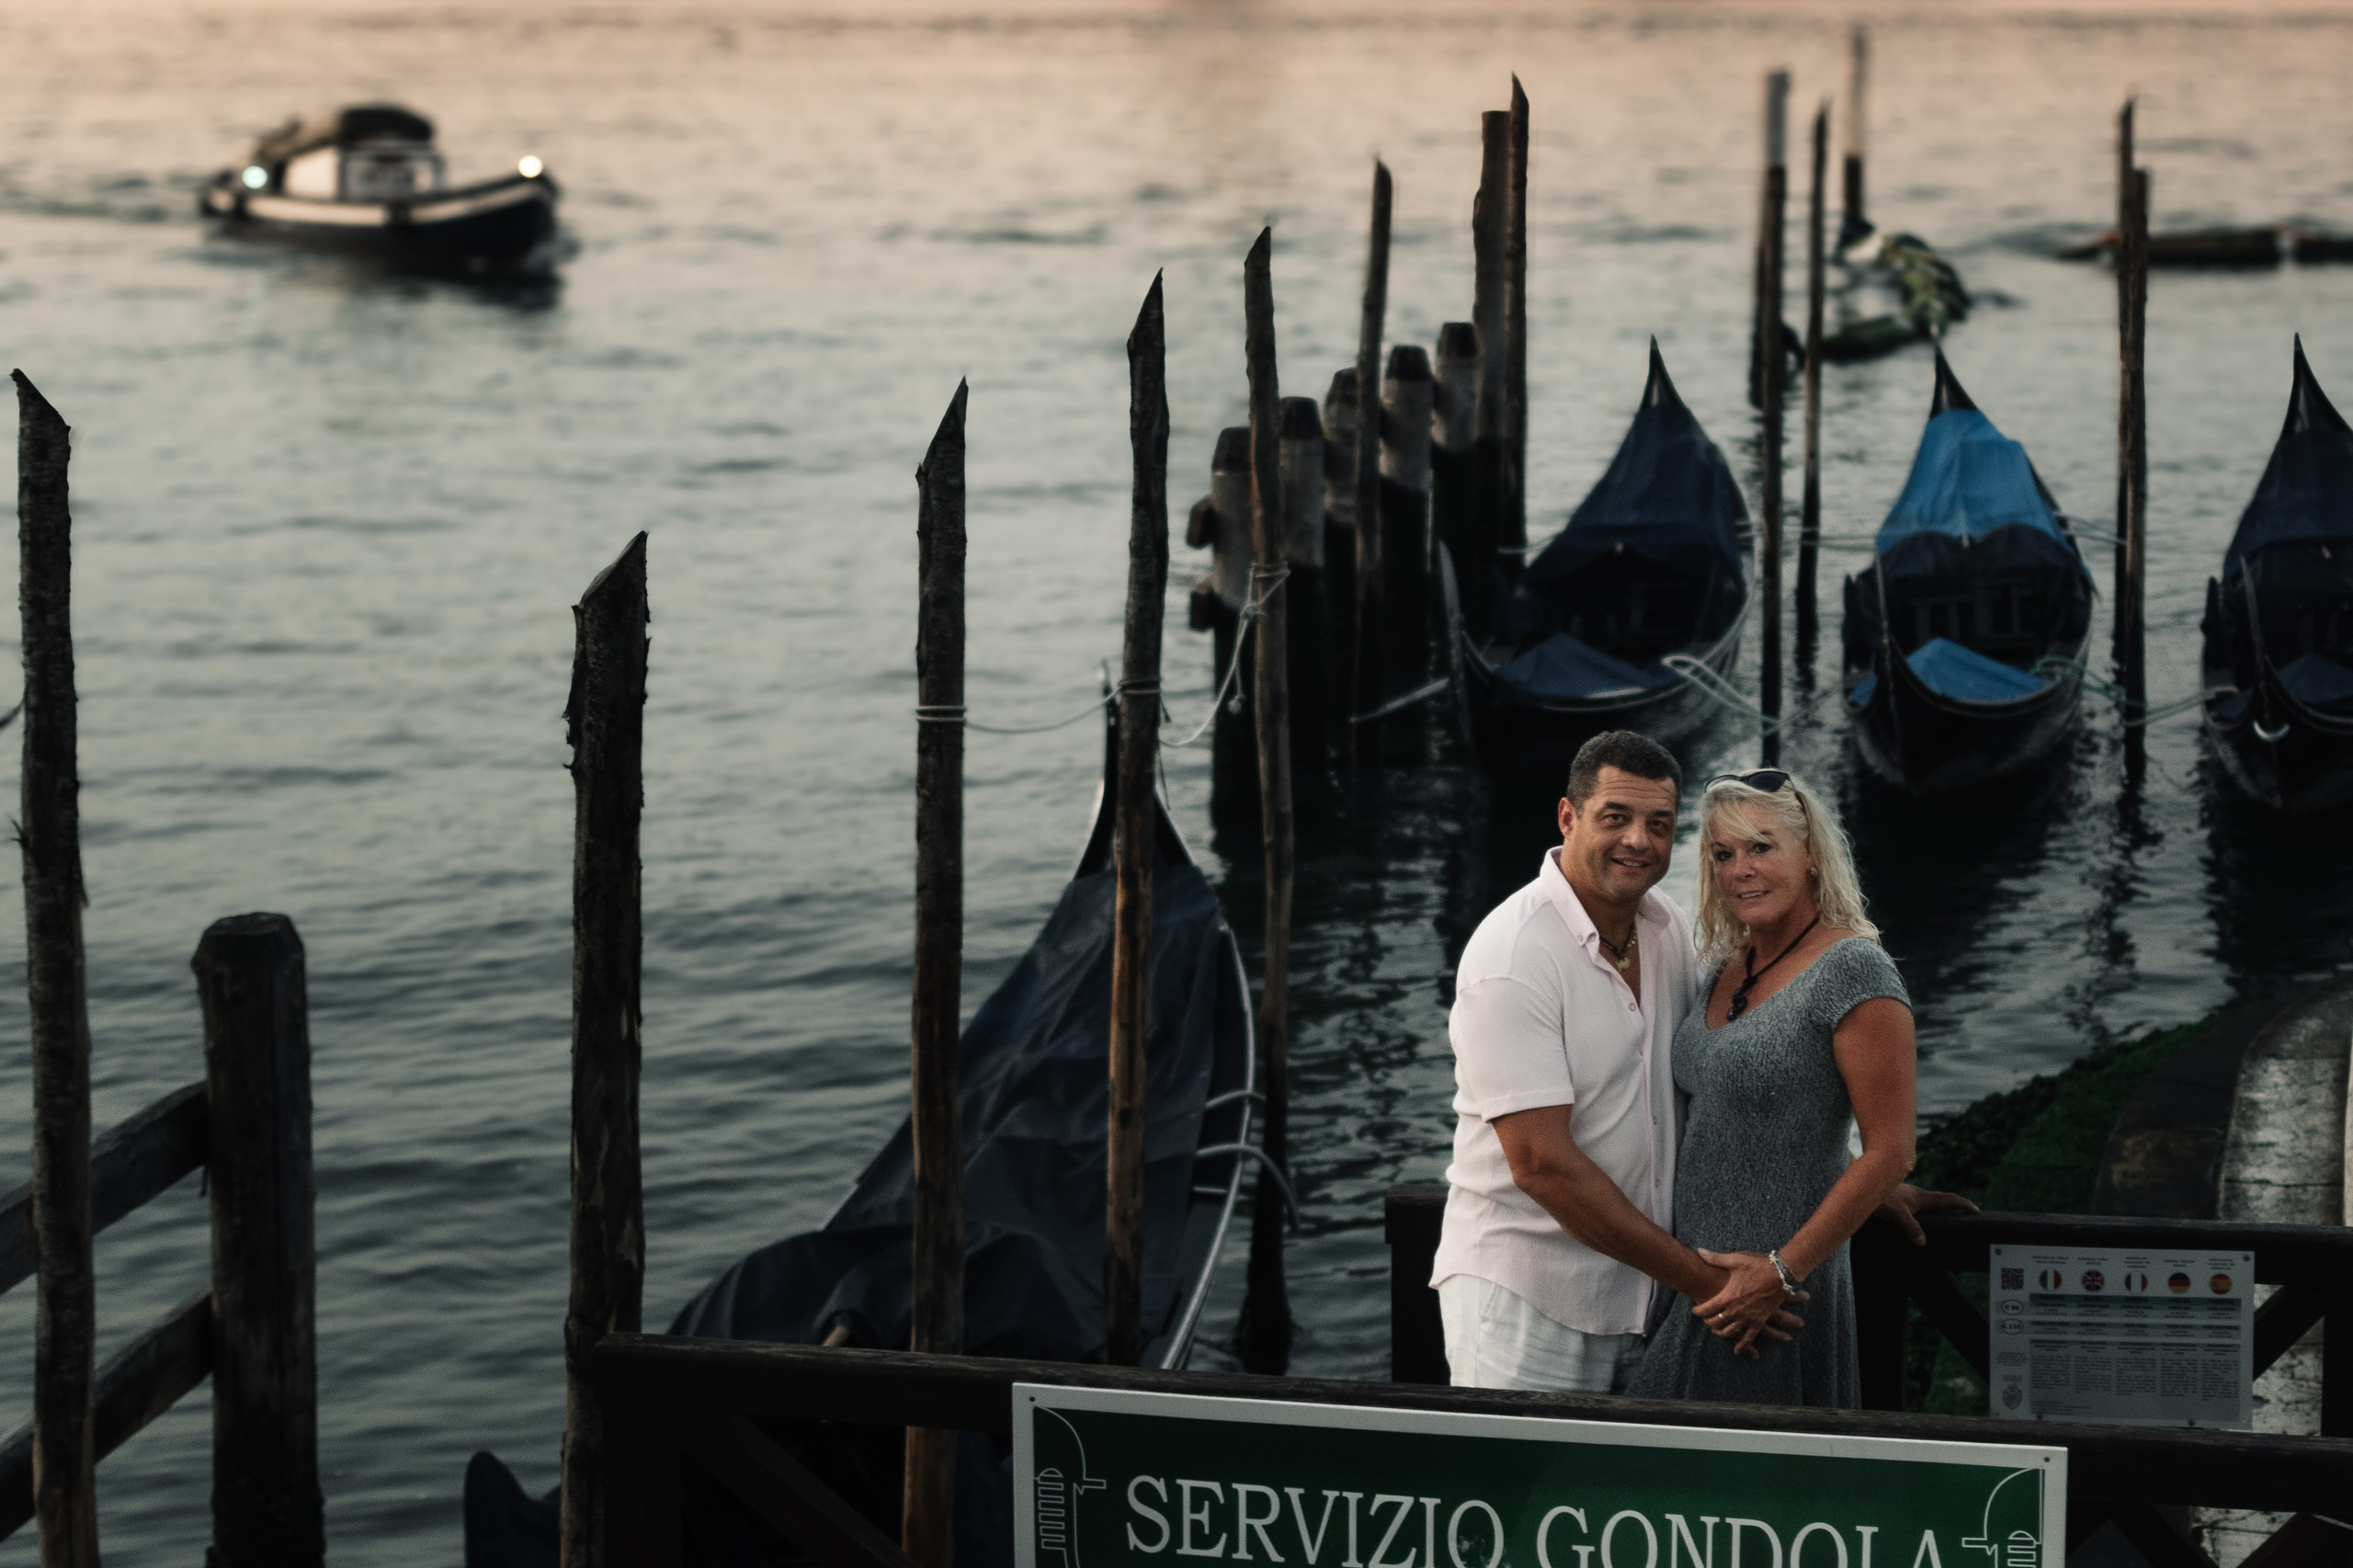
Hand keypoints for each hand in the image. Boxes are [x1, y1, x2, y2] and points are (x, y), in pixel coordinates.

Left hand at [1692, 1249, 1806, 1354]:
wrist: (1781, 1273)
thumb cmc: (1757, 1265)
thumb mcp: (1735, 1260)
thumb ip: (1715, 1258)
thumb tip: (1700, 1251)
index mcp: (1728, 1296)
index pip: (1706, 1308)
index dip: (1698, 1311)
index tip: (1694, 1310)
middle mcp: (1736, 1310)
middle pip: (1716, 1322)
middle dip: (1708, 1322)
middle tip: (1705, 1320)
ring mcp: (1748, 1317)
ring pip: (1730, 1332)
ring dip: (1721, 1333)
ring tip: (1717, 1331)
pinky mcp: (1760, 1321)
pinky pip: (1749, 1338)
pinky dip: (1743, 1345)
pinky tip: (1737, 1351)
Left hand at [1877, 1183, 1977, 1245]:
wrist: (1860, 1185)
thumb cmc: (1879, 1197)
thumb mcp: (1897, 1213)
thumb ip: (1910, 1227)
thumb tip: (1923, 1242)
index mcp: (1922, 1197)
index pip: (1948, 1199)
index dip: (1963, 1204)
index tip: (1976, 1211)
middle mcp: (1917, 1195)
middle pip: (1940, 1201)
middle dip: (1953, 1207)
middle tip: (1964, 1217)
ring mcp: (1908, 1197)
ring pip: (1927, 1204)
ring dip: (1937, 1211)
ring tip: (1943, 1223)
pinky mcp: (1898, 1200)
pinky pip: (1916, 1207)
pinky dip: (1922, 1214)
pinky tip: (1917, 1222)